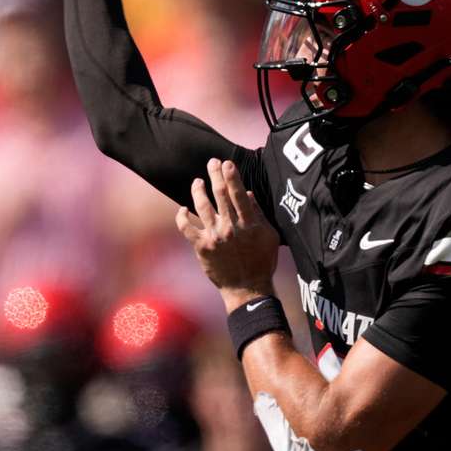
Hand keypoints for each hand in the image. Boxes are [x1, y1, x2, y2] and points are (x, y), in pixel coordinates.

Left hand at [175, 158, 279, 310]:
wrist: (247, 288)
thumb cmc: (262, 262)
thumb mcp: (268, 236)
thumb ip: (258, 213)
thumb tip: (247, 193)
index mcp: (248, 223)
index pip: (238, 193)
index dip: (231, 176)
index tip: (226, 163)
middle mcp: (230, 227)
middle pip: (219, 194)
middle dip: (215, 174)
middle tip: (212, 162)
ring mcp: (214, 236)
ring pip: (201, 206)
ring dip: (198, 190)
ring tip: (197, 181)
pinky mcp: (202, 246)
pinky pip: (186, 227)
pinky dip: (182, 216)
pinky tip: (183, 208)